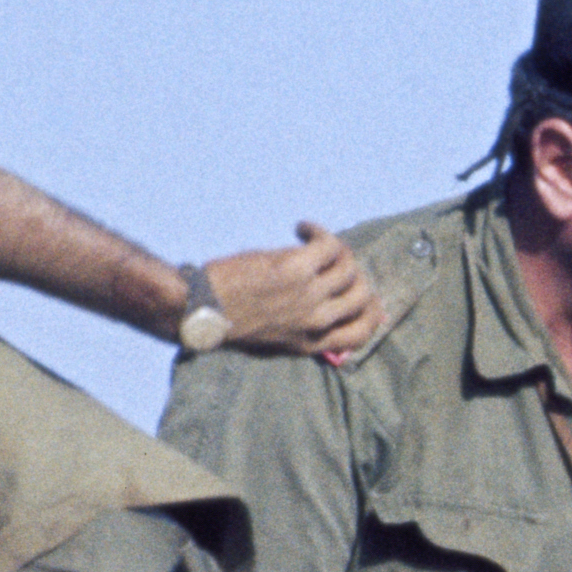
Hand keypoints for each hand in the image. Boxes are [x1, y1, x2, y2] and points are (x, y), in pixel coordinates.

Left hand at [201, 223, 375, 359]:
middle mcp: (317, 320)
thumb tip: (326, 307)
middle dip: (354, 275)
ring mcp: (309, 295)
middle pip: (362, 295)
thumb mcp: (274, 339)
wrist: (200, 311)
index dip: (371, 312)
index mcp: (312, 343)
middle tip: (334, 260)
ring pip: (349, 267)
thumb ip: (303, 327)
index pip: (362, 333)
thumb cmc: (230, 320)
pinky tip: (301, 229)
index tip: (366, 296)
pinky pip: (329, 245)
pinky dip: (318, 232)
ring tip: (312, 239)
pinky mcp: (296, 269)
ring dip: (335, 248)